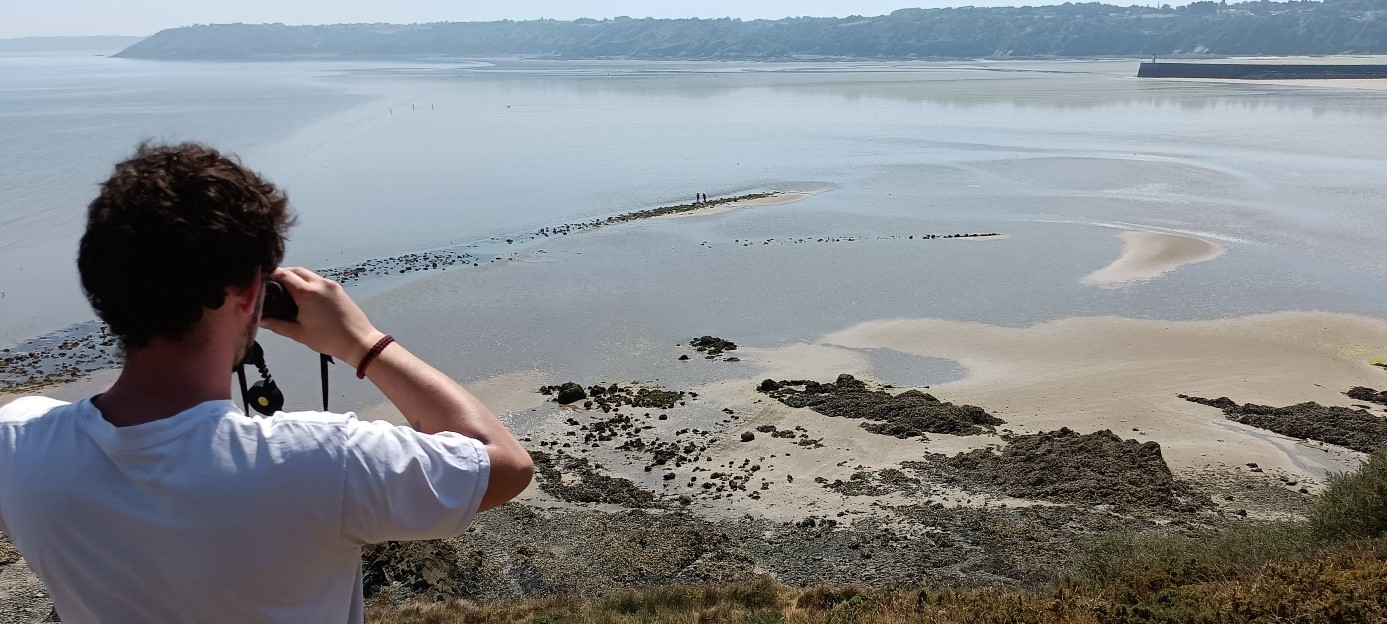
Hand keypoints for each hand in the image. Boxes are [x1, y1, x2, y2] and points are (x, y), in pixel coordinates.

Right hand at [259, 267, 384, 367]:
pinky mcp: (338, 289)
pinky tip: (303, 295)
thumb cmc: (328, 339)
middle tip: (271, 284)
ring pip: (308, 274)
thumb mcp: (299, 333)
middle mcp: (319, 283)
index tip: (260, 279)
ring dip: (296, 278)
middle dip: (283, 274)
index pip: (283, 275)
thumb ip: (277, 324)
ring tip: (285, 291)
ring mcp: (331, 284)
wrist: (358, 341)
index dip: (270, 274)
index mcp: (307, 292)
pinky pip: (319, 280)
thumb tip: (260, 319)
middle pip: (296, 270)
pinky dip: (308, 283)